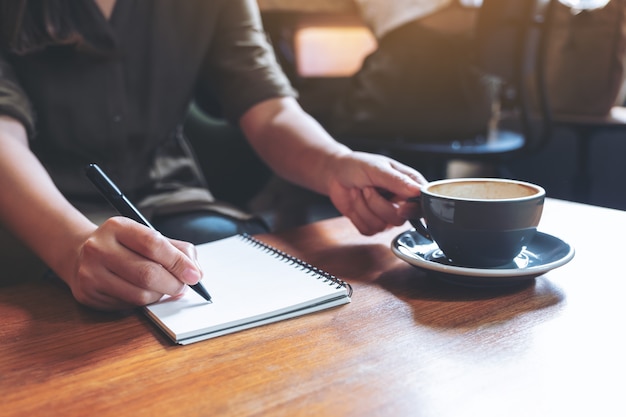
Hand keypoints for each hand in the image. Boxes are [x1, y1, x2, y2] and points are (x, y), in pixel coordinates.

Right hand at [69, 217, 202, 310]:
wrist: (79, 254)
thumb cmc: (123, 246)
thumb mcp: (146, 236)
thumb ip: (176, 249)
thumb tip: (195, 272)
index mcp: (117, 227)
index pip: (154, 244)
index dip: (179, 262)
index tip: (195, 274)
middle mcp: (99, 248)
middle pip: (147, 274)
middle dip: (173, 284)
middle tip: (183, 286)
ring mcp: (90, 273)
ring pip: (139, 295)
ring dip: (160, 295)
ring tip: (163, 288)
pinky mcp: (88, 295)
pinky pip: (127, 306)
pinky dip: (144, 303)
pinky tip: (144, 293)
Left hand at [325, 151, 426, 234]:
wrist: (335, 173)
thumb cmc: (358, 165)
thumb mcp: (377, 168)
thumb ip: (396, 180)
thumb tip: (418, 191)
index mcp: (409, 185)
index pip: (423, 204)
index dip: (413, 209)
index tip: (400, 206)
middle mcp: (401, 203)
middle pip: (399, 219)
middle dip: (377, 204)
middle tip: (367, 188)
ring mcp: (387, 216)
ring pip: (381, 226)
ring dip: (364, 208)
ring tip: (360, 191)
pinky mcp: (372, 224)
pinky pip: (368, 230)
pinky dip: (357, 216)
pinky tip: (356, 201)